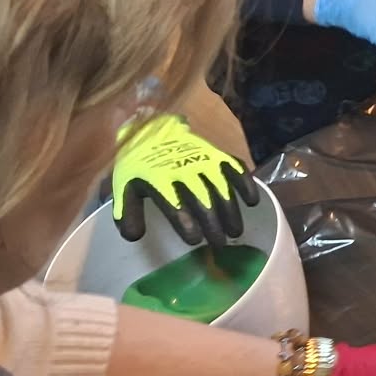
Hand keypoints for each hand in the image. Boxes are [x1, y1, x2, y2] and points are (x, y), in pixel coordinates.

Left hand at [112, 115, 259, 248]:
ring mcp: (204, 160)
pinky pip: (236, 167)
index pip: (173, 203)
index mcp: (158, 178)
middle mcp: (184, 169)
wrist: (153, 131)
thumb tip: (134, 236)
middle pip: (202, 197)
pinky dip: (246, 184)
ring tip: (236, 232)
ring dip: (231, 210)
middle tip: (220, 244)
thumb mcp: (123, 186)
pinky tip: (252, 202)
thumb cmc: (139, 165)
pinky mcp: (218, 154)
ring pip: (221, 186)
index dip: (185, 222)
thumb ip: (127, 212)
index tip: (195, 240)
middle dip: (212, 222)